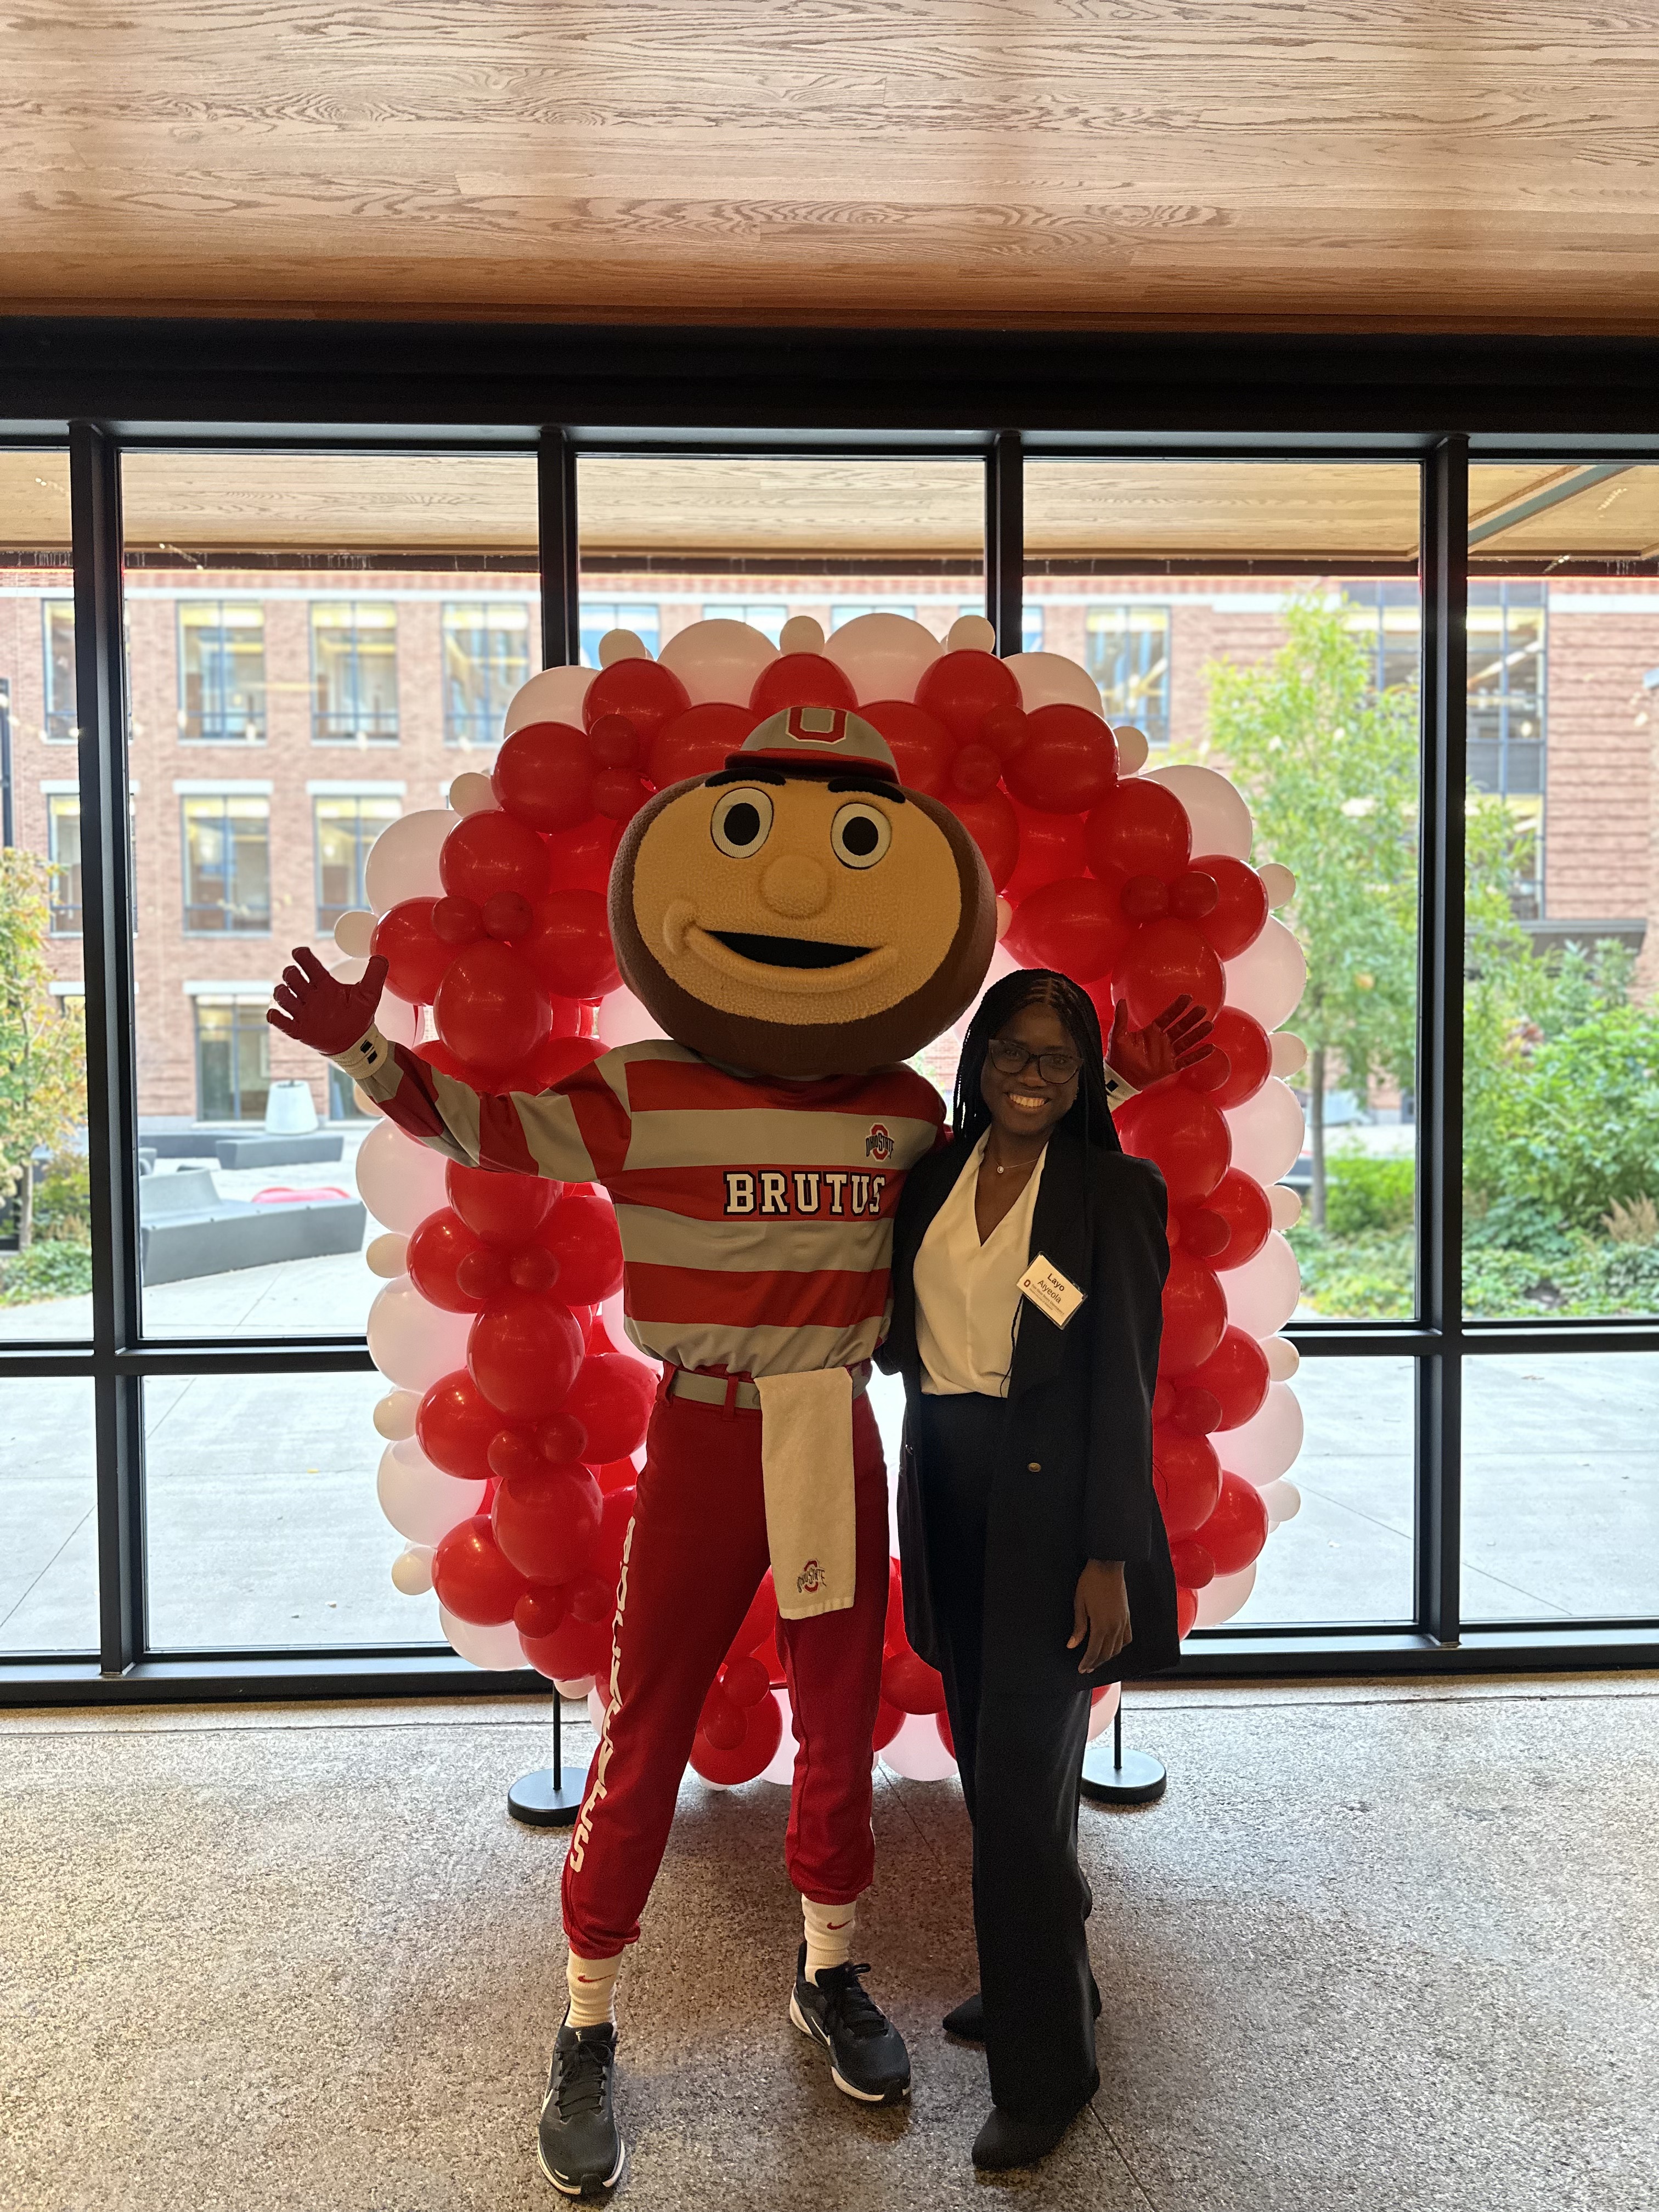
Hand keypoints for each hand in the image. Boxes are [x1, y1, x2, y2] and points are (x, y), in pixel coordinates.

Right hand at [267, 947, 388, 1057]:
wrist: (356, 1042)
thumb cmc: (359, 1016)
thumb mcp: (369, 994)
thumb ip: (375, 974)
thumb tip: (381, 956)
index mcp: (324, 984)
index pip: (308, 964)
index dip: (301, 956)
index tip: (299, 952)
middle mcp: (311, 995)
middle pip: (291, 977)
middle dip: (291, 974)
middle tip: (299, 979)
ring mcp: (303, 1012)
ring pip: (282, 996)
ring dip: (282, 993)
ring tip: (292, 997)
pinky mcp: (299, 1029)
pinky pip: (280, 1021)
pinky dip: (275, 1017)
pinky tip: (277, 1015)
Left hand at [1068, 1559, 1131, 1672]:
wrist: (1108, 1566)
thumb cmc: (1090, 1582)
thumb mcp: (1079, 1603)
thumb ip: (1078, 1627)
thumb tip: (1072, 1645)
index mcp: (1101, 1625)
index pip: (1094, 1652)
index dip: (1087, 1663)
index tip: (1081, 1669)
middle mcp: (1114, 1627)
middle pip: (1106, 1653)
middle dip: (1096, 1663)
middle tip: (1087, 1668)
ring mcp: (1123, 1622)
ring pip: (1117, 1648)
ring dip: (1107, 1657)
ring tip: (1097, 1659)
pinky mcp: (1127, 1617)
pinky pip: (1127, 1638)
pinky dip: (1120, 1646)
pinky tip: (1113, 1647)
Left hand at [1107, 994, 1214, 1088]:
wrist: (1119, 1077)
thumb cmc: (1118, 1056)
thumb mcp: (1118, 1035)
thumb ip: (1121, 1018)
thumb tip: (1121, 1000)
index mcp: (1152, 1031)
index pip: (1168, 1016)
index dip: (1177, 1007)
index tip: (1187, 997)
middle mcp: (1163, 1040)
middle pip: (1181, 1027)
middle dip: (1191, 1018)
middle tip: (1203, 1009)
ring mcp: (1168, 1053)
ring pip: (1187, 1041)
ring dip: (1198, 1034)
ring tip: (1209, 1025)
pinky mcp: (1171, 1067)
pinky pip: (1187, 1060)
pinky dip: (1198, 1055)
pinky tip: (1210, 1048)